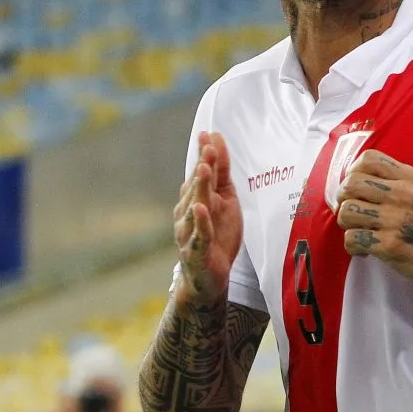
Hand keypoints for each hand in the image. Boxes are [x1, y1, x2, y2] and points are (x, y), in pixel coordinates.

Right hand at [172, 131, 242, 306]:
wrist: (208, 277)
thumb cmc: (216, 235)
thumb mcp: (225, 200)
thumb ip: (221, 173)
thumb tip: (217, 140)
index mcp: (195, 198)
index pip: (201, 173)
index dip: (205, 155)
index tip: (208, 135)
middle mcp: (188, 212)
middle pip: (196, 186)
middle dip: (203, 167)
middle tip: (208, 148)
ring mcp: (189, 231)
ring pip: (194, 207)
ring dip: (198, 188)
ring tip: (203, 169)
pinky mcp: (195, 251)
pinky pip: (198, 234)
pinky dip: (199, 222)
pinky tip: (200, 208)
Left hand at [336, 149, 412, 290]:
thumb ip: (399, 180)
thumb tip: (361, 177)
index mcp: (410, 178)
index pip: (368, 159)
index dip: (354, 173)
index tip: (358, 190)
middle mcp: (402, 194)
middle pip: (350, 184)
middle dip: (343, 199)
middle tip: (353, 213)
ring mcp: (395, 220)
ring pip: (346, 211)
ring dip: (348, 225)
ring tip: (360, 232)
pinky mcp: (389, 245)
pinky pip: (352, 239)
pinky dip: (354, 247)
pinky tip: (365, 251)